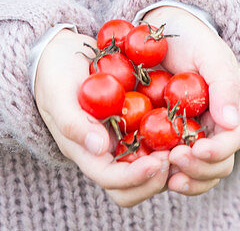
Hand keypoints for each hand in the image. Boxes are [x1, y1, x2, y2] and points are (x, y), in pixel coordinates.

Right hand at [34, 28, 170, 207]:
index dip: (136, 177)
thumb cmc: (55, 74)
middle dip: (156, 178)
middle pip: (133, 186)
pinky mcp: (133, 121)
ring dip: (166, 162)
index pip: (113, 180)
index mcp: (86, 153)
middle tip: (175, 156)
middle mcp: (106, 153)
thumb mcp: (59, 94)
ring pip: (147, 165)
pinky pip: (154, 138)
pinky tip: (184, 122)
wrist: (60, 53)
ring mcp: (121, 138)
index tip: (158, 162)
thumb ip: (74, 123)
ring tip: (184, 144)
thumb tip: (99, 148)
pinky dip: (169, 137)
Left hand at [141, 5, 239, 196]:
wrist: (163, 29)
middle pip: (216, 166)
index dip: (216, 152)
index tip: (196, 150)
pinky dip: (162, 172)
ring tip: (164, 171)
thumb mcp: (210, 52)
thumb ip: (224, 83)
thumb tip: (231, 122)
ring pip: (197, 173)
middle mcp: (212, 131)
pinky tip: (148, 168)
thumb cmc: (191, 38)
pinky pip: (168, 165)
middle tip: (175, 157)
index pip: (230, 142)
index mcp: (228, 112)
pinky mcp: (166, 139)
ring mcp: (190, 138)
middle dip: (199, 169)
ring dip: (184, 177)